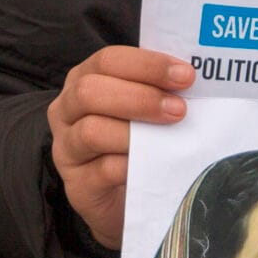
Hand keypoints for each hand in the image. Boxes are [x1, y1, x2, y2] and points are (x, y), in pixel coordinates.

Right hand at [46, 46, 193, 251]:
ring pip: (91, 131)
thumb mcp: (142, 109)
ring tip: (169, 135)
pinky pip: (103, 170)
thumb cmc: (137, 140)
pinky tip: (156, 163)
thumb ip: (157, 90)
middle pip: (90, 92)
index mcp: (83, 79)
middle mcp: (66, 111)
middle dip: (140, 97)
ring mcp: (66, 149)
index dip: (147, 65)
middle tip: (179, 109)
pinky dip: (132, 164)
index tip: (184, 75)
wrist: (126, 197)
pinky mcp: (78, 185)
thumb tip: (191, 80)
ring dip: (135, 131)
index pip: (107, 60)